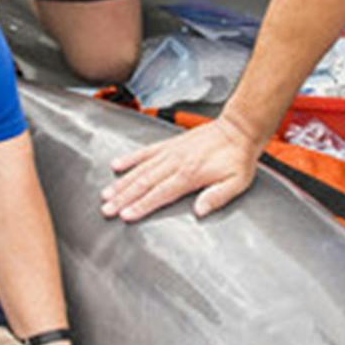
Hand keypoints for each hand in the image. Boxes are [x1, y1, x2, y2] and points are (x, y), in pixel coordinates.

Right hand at [101, 115, 260, 221]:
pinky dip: (130, 158)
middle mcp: (176, 162)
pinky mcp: (169, 144)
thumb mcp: (236, 182)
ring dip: (122, 183)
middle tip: (107, 209)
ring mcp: (170, 152)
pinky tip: (116, 166)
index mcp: (190, 174)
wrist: (238, 129)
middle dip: (123, 198)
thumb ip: (217, 197)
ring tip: (106, 194)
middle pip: (144, 183)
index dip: (141, 206)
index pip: (160, 194)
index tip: (125, 215)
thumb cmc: (238, 158)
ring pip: (140, 169)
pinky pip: (145, 151)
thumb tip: (199, 211)